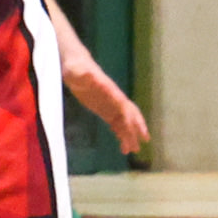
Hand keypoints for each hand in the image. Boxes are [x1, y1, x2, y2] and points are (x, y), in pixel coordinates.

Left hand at [54, 17, 146, 156]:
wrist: (75, 66)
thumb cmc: (75, 68)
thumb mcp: (77, 71)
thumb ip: (85, 74)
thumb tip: (92, 76)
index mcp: (110, 91)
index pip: (124, 107)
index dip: (132, 119)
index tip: (138, 131)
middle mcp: (113, 98)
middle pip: (130, 115)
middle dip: (137, 128)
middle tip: (143, 143)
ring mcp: (110, 104)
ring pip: (123, 122)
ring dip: (128, 135)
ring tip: (131, 151)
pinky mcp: (104, 109)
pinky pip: (116, 124)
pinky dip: (120, 134)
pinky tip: (122, 146)